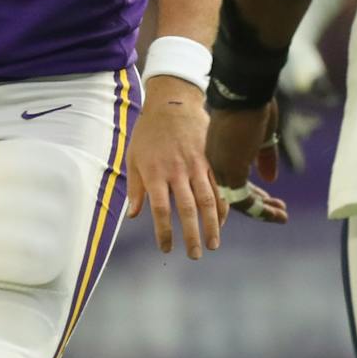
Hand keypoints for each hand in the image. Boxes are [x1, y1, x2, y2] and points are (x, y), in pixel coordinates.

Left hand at [126, 76, 226, 258]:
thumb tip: (134, 215)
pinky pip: (219, 185)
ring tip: (214, 244)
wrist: (172, 102)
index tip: (167, 249)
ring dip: (212, 225)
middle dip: (192, 235)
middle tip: (196, 255)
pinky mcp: (210, 158)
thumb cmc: (149, 132)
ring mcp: (196, 164)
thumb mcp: (134, 157)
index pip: (160, 210)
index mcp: (155, 172)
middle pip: (187, 209)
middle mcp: (177, 171)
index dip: (164, 232)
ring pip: (208, 200)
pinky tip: (223, 220)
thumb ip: (135, 188)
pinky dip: (222, 205)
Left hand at [205, 100, 288, 224]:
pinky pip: (243, 200)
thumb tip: (269, 178)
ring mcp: (221, 166)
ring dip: (262, 211)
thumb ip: (264, 156)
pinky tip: (277, 212)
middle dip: (259, 204)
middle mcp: (216, 159)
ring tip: (282, 216)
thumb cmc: (254, 104)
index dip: (252, 191)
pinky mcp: (230, 171)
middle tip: (280, 212)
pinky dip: (260, 210)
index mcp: (221, 148)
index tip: (270, 197)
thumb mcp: (262, 134)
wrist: (245, 90)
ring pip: (238, 200)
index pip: (233, 177)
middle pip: (234, 191)